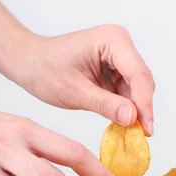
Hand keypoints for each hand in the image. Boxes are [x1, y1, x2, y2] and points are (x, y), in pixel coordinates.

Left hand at [13, 25, 154, 134]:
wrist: (29, 63)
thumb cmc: (44, 70)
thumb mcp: (75, 91)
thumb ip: (106, 104)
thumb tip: (133, 118)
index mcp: (112, 39)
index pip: (138, 74)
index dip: (144, 104)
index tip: (146, 130)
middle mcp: (120, 44)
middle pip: (142, 80)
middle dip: (142, 108)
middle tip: (141, 136)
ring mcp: (120, 56)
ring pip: (138, 87)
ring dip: (135, 110)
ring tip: (132, 134)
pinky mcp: (116, 68)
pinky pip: (128, 90)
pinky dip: (127, 108)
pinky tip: (124, 124)